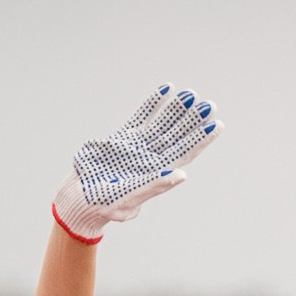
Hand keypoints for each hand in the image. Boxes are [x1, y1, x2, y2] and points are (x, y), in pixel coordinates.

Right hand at [52, 85, 221, 242]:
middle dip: (192, 121)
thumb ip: (155, 185)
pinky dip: (153, 104)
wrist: (78, 198)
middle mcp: (151, 158)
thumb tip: (181, 175)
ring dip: (177, 109)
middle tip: (209, 105)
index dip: (200, 140)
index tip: (216, 125)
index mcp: (157, 172)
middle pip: (177, 136)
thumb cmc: (104, 205)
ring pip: (162, 123)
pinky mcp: (122, 138)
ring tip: (191, 94)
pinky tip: (166, 90)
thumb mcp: (130, 198)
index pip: (184, 152)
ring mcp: (138, 146)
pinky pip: (141, 117)